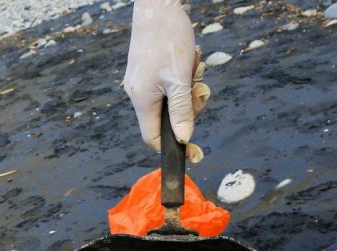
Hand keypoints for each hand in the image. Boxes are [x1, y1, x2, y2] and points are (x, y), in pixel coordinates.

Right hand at [124, 0, 209, 159]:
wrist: (157, 5)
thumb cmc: (167, 39)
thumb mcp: (179, 80)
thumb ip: (181, 111)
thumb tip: (184, 139)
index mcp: (141, 100)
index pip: (153, 137)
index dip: (172, 146)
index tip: (193, 149)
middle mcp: (138, 93)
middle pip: (166, 118)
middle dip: (187, 109)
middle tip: (198, 91)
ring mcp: (143, 81)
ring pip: (171, 100)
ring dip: (188, 90)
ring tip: (193, 69)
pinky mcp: (149, 69)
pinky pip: (170, 84)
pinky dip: (183, 77)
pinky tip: (188, 62)